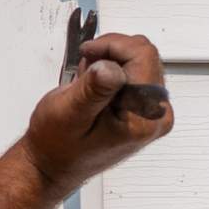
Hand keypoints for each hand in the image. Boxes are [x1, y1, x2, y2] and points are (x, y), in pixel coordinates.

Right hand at [0, 29, 174, 208]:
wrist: (54, 163)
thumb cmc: (58, 146)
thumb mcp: (69, 113)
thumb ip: (94, 90)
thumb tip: (112, 68)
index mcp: (142, 118)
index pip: (143, 55)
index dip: (112, 45)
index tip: (89, 52)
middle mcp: (154, 115)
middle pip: (144, 55)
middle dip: (110, 54)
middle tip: (85, 73)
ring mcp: (150, 111)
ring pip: (139, 60)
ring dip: (109, 61)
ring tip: (87, 84)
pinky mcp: (143, 107)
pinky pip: (134, 71)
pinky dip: (111, 70)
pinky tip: (94, 88)